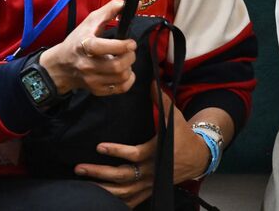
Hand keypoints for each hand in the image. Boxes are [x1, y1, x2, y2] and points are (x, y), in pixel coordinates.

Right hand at [40, 0, 136, 95]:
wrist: (60, 66)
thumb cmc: (77, 41)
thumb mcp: (90, 22)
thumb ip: (109, 10)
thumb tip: (129, 3)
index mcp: (85, 46)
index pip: (104, 48)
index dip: (122, 46)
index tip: (130, 42)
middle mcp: (87, 65)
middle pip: (117, 66)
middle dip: (130, 57)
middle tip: (130, 50)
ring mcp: (92, 80)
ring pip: (120, 78)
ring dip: (129, 67)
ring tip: (126, 60)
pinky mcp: (96, 90)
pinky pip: (120, 89)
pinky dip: (128, 80)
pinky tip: (125, 72)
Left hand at [75, 93, 207, 206]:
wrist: (198, 157)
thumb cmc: (183, 135)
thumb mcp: (174, 117)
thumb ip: (161, 100)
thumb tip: (152, 80)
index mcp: (156, 153)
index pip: (133, 155)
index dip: (116, 151)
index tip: (99, 147)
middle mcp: (151, 171)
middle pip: (122, 176)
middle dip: (100, 173)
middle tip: (80, 167)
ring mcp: (150, 184)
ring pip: (124, 191)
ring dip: (103, 189)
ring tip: (84, 183)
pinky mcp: (150, 190)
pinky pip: (131, 199)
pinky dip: (117, 201)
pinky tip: (101, 200)